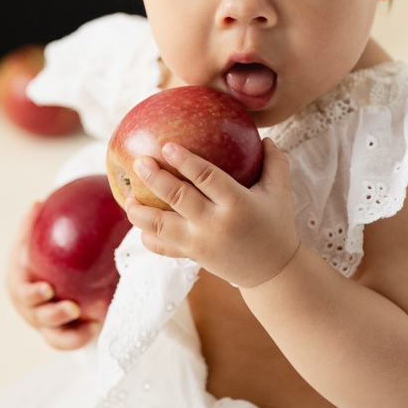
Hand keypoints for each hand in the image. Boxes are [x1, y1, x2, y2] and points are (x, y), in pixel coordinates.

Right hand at [6, 202, 101, 350]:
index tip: (47, 289)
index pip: (22, 292)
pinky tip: (100, 323)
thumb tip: (37, 202)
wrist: (42, 276)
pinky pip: (72, 339)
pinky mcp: (61, 333)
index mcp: (20, 285)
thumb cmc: (38, 253)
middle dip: (53, 315)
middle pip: (38, 317)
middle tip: (72, 308)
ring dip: (72, 333)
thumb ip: (32, 224)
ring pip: (55, 336)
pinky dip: (84, 335)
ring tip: (93, 323)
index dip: (32, 294)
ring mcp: (45, 324)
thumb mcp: (31, 239)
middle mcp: (30, 308)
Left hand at [126, 137, 299, 287]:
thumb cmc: (276, 224)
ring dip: (140, 210)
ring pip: (161, 226)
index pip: (207, 178)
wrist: (273, 271)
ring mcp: (200, 243)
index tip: (166, 145)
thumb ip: (275, 162)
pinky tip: (139, 221)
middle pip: (177, 198)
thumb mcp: (280, 192)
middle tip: (139, 161)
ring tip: (127, 195)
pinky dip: (147, 235)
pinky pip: (162, 247)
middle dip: (154, 178)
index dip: (185, 161)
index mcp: (237, 204)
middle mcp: (215, 224)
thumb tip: (264, 136)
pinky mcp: (192, 257)